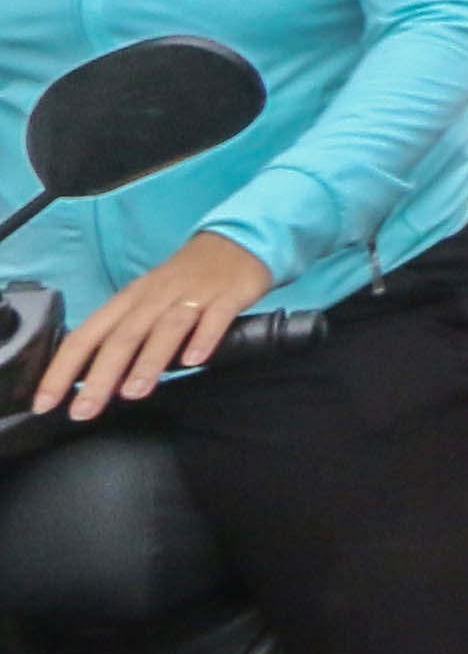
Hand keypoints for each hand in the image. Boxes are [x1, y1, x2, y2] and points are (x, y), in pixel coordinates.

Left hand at [37, 233, 269, 419]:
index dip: (61, 370)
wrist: (236, 242)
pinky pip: (214, 318)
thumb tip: (96, 379)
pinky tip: (194, 361)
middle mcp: (154, 297)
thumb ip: (125, 336)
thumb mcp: (146, 302)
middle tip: (84, 410)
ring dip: (147, 361)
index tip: (45, 403)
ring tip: (133, 392)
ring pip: (164, 328)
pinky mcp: (227, 295)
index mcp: (129, 300)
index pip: (85, 336)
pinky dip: (203, 338)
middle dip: (99, 377)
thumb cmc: (184, 281)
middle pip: (121, 337)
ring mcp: (191, 295)